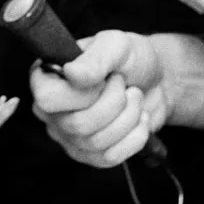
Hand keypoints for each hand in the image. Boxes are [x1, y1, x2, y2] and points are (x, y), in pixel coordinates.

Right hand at [30, 31, 165, 166]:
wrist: (157, 81)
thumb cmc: (131, 59)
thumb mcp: (115, 46)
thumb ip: (94, 59)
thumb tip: (71, 73)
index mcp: (47, 80)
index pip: (48, 99)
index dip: (83, 94)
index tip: (103, 79)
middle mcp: (51, 111)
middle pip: (77, 125)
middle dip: (115, 104)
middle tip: (124, 86)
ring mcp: (69, 137)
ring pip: (96, 143)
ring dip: (128, 118)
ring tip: (134, 98)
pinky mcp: (90, 155)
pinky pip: (110, 157)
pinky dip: (134, 137)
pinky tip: (138, 119)